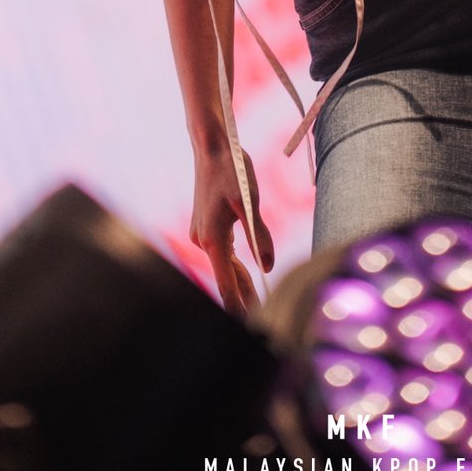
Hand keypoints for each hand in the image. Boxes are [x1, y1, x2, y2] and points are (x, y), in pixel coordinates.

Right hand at [190, 139, 273, 316]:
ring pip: (225, 264)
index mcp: (213, 239)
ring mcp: (203, 234)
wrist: (212, 147)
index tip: (249, 323)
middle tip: (265, 315)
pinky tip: (248, 270)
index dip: (237, 306)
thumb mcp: (250, 202)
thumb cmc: (231, 170)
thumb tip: (268, 266)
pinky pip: (222, 252)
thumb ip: (260, 235)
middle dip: (244, 295)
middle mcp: (204, 241)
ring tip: (259, 300)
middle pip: (226, 277)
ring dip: (241, 280)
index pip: (225, 284)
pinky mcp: (206, 227)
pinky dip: (235, 264)